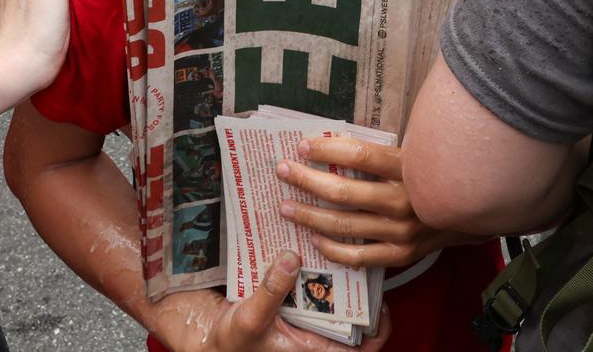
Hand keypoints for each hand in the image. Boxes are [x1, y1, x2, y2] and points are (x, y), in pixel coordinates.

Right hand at [169, 255, 392, 351]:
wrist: (209, 337)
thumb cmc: (231, 341)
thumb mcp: (250, 318)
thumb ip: (271, 290)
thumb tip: (292, 259)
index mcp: (311, 349)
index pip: (358, 350)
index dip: (378, 332)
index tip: (382, 308)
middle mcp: (312, 335)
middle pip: (351, 317)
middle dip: (358, 292)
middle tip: (361, 263)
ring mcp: (303, 321)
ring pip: (332, 301)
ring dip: (336, 278)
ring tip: (340, 251)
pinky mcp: (291, 306)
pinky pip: (310, 291)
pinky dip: (313, 273)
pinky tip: (311, 251)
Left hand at [275, 138, 461, 269]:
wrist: (469, 212)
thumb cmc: (432, 176)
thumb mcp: (414, 155)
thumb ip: (380, 152)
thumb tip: (330, 141)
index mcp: (409, 168)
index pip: (360, 156)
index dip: (327, 149)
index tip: (303, 145)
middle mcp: (405, 200)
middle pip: (344, 192)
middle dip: (307, 180)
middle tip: (283, 171)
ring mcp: (402, 231)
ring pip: (344, 226)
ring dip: (310, 216)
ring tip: (286, 206)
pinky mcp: (401, 255)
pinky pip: (358, 256)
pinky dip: (333, 249)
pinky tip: (314, 238)